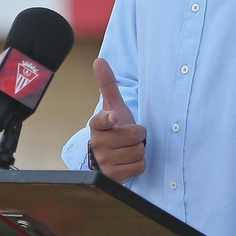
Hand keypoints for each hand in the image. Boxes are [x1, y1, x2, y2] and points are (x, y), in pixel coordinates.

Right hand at [88, 58, 146, 181]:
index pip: (102, 121)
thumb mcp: (113, 106)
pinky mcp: (112, 176)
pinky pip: (138, 168)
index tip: (114, 118)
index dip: (109, 119)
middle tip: (130, 136)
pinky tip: (129, 161)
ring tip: (129, 148)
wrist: (109, 156)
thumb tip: (99, 60)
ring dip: (139, 150)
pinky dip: (139, 165)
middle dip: (138, 136)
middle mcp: (97, 143)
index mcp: (96, 124)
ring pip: (137, 152)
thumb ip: (107, 84)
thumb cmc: (114, 128)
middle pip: (134, 136)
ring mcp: (104, 160)